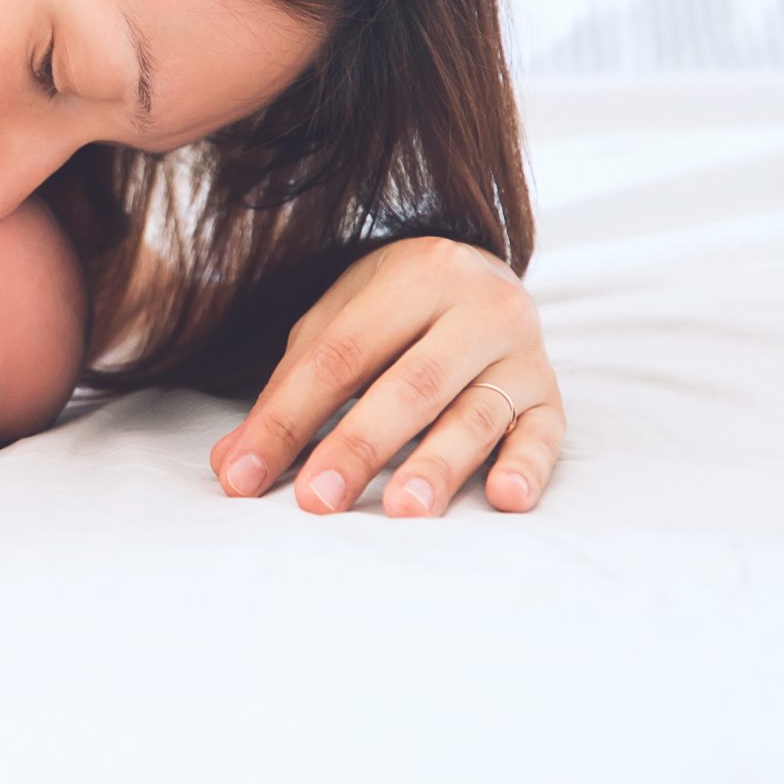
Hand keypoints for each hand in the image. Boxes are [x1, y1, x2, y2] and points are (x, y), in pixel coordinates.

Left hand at [209, 236, 563, 517]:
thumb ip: (288, 391)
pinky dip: (527, 468)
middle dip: (358, 446)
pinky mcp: (552, 396)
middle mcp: (478, 307)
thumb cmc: (393, 310)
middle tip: (317, 500)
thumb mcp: (337, 324)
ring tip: (402, 510)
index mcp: (415, 274)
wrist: (482, 274)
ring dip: (437, 465)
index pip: (340, 356)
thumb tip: (231, 465)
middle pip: (410, 385)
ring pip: (476, 414)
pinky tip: (503, 499)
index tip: (243, 476)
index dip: (286, 419)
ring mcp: (523, 352)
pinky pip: (545, 436)